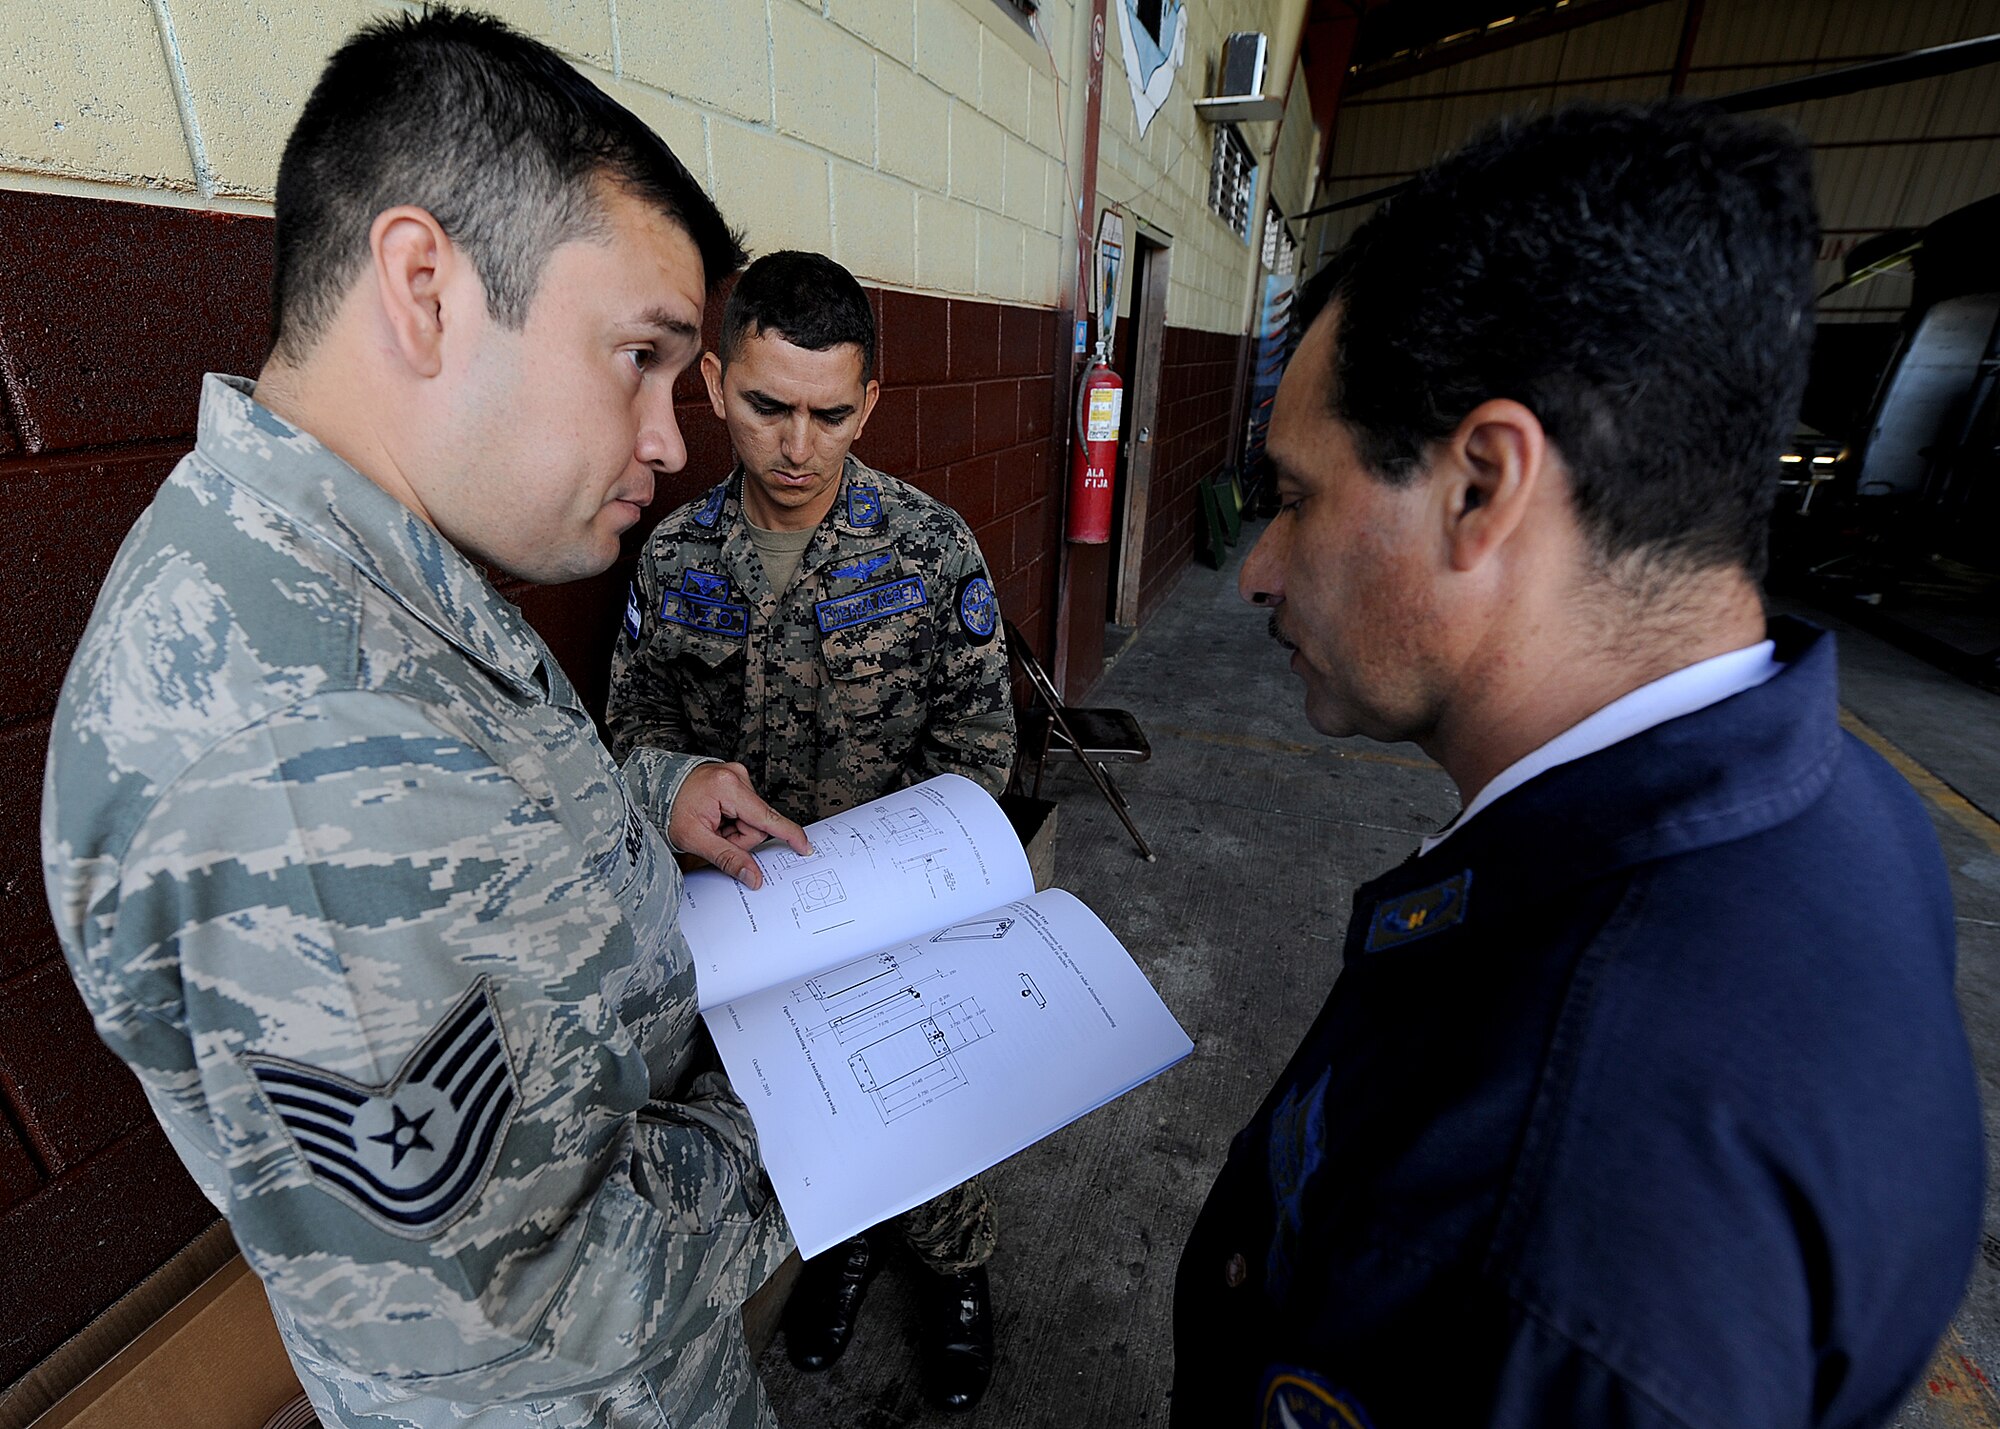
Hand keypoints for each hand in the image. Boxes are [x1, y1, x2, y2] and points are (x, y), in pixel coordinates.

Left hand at [668, 762, 810, 889]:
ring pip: (752, 818)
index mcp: (728, 787)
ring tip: (711, 826)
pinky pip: (745, 808)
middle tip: (715, 837)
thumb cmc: (668, 809)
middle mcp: (736, 776)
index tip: (805, 847)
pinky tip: (715, 817)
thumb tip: (753, 877)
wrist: (652, 787)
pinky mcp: (734, 778)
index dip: (788, 835)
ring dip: (735, 829)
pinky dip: (732, 819)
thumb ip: (728, 858)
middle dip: (740, 837)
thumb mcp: (695, 839)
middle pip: (757, 823)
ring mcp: (736, 775)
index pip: (767, 818)